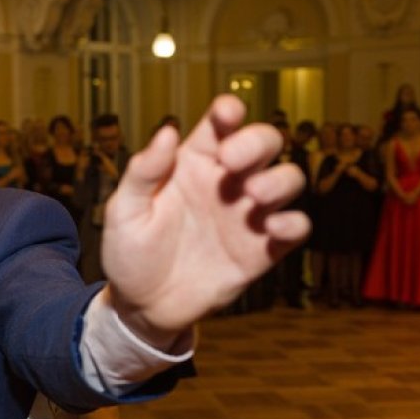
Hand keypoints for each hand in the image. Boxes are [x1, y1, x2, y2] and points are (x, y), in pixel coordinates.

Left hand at [100, 94, 308, 344]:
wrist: (143, 307)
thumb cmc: (131, 254)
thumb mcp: (124, 211)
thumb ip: (143, 172)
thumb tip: (166, 131)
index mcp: (194, 163)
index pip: (220, 125)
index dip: (229, 111)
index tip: (227, 114)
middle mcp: (228, 182)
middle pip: (264, 143)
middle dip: (257, 142)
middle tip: (233, 161)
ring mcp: (248, 215)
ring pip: (288, 179)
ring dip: (279, 180)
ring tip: (254, 195)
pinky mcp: (263, 250)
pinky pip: (295, 228)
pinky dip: (294, 224)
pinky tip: (271, 228)